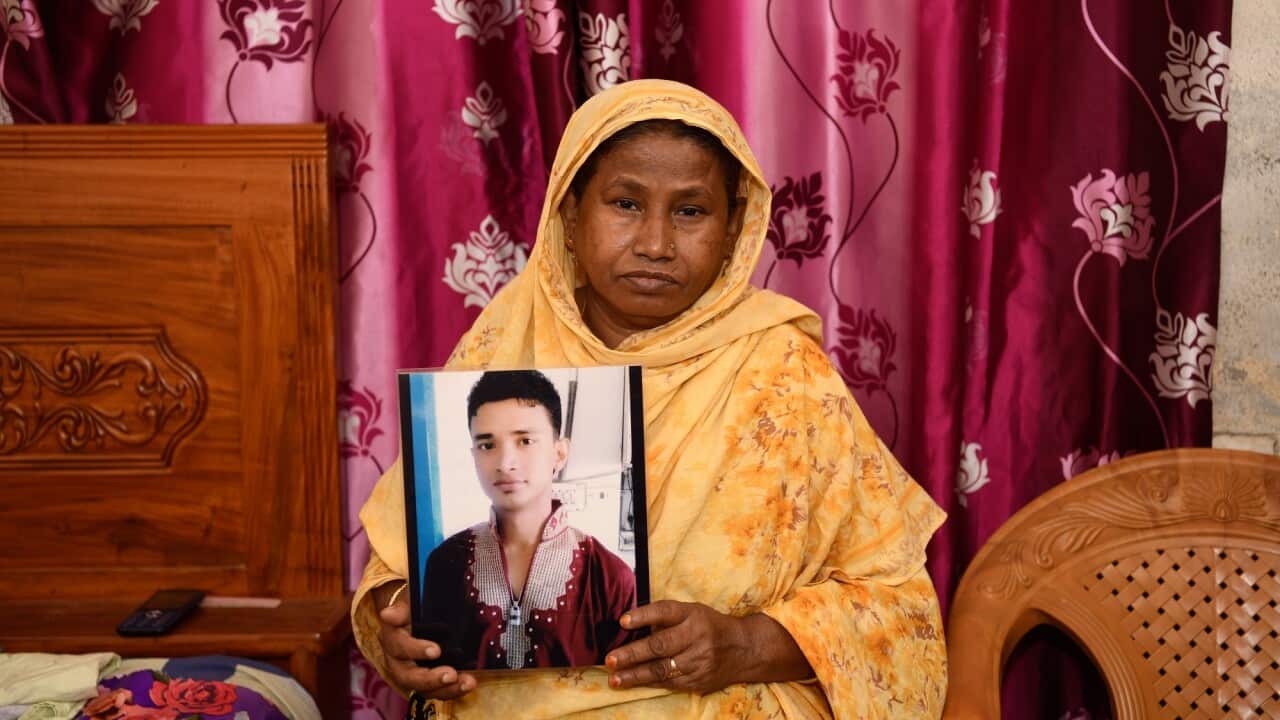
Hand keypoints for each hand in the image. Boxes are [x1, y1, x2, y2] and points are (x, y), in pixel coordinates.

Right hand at [376, 590, 476, 699]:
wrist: (415, 619)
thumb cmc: (413, 610)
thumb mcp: (408, 603)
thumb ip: (401, 610)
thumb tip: (387, 614)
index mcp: (391, 638)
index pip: (399, 646)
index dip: (415, 650)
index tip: (436, 650)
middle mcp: (397, 661)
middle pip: (407, 676)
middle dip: (430, 679)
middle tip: (451, 674)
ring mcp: (411, 674)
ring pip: (422, 689)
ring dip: (445, 689)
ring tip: (467, 682)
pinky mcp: (425, 683)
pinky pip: (436, 692)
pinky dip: (453, 691)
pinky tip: (469, 684)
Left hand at [604, 600, 754, 693]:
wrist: (745, 649)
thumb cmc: (710, 626)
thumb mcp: (693, 612)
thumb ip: (667, 618)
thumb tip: (631, 626)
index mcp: (692, 614)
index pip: (665, 612)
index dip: (643, 616)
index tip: (623, 621)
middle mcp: (696, 637)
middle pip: (660, 645)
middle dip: (632, 654)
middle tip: (610, 660)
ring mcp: (698, 661)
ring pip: (662, 670)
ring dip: (635, 676)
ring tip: (615, 679)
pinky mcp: (698, 680)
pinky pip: (669, 683)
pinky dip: (649, 684)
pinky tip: (633, 684)